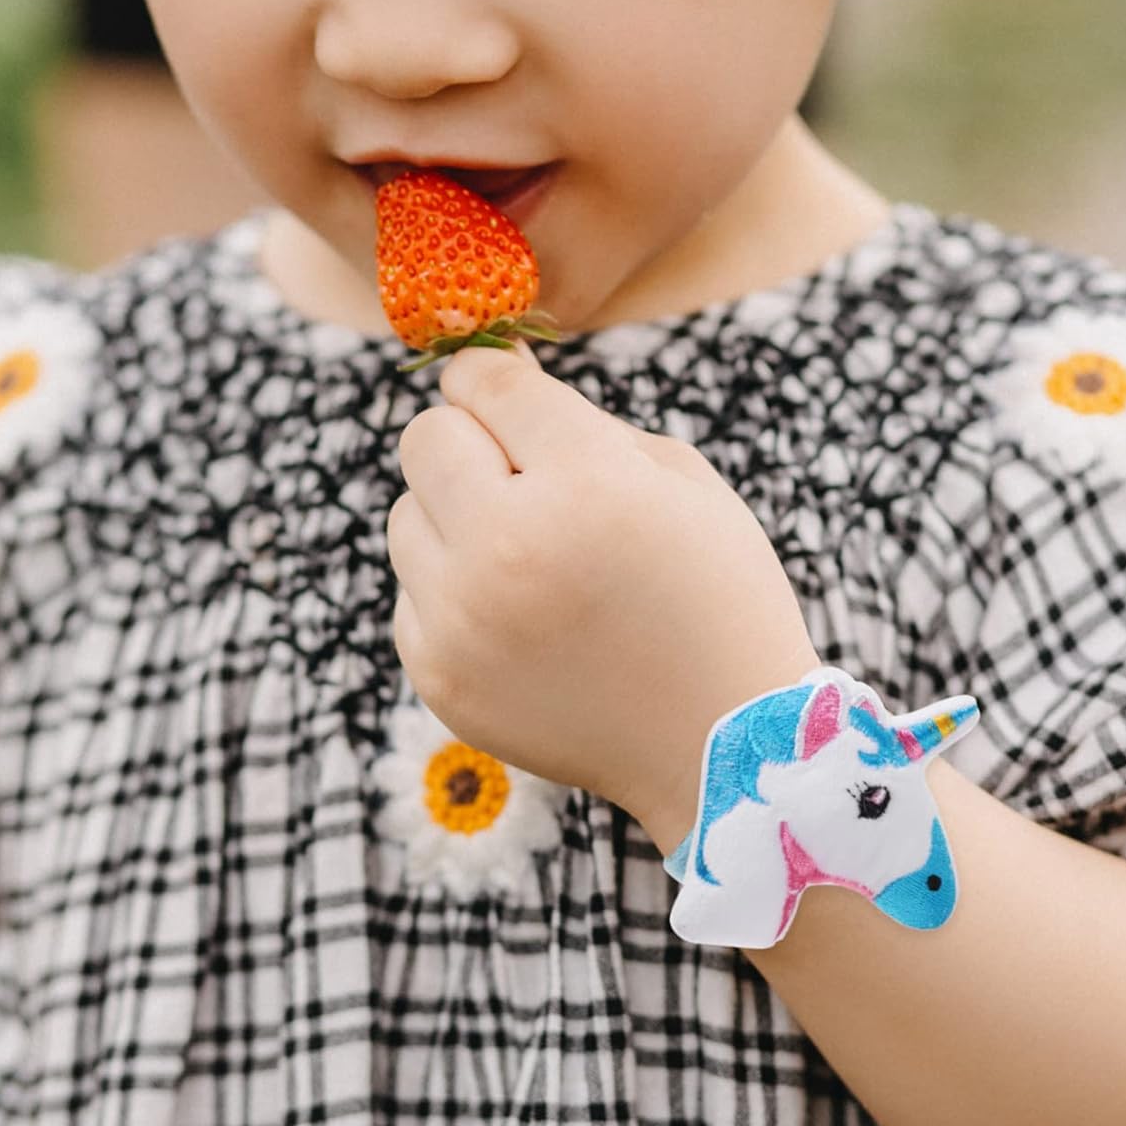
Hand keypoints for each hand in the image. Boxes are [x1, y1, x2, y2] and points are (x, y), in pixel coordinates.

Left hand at [387, 345, 821, 852]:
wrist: (721, 746)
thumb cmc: (716, 599)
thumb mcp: (684, 484)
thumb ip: (583, 423)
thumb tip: (496, 383)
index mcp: (586, 483)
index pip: (485, 382)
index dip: (491, 378)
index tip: (500, 394)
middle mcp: (508, 547)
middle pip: (423, 440)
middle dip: (468, 444)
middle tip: (517, 480)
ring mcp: (463, 620)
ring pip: (404, 518)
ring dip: (455, 522)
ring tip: (526, 561)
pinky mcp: (440, 677)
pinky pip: (412, 596)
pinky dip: (452, 596)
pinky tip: (520, 623)